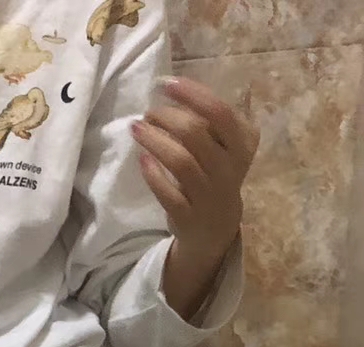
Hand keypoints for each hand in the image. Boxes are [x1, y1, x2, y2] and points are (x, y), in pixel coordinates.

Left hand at [132, 76, 258, 317]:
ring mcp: (209, 195)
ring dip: (154, 140)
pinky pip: (167, 192)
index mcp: (242, 144)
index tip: (166, 83)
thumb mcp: (228, 147)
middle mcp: (229, 169)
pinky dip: (152, 173)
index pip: (219, 112)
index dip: (191, 94)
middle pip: (195, 133)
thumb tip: (177, 93)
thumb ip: (212, 122)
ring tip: (137, 129)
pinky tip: (142, 158)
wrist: (216, 229)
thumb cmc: (217, 176)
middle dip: (166, 117)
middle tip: (148, 113)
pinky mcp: (188, 216)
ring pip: (180, 160)